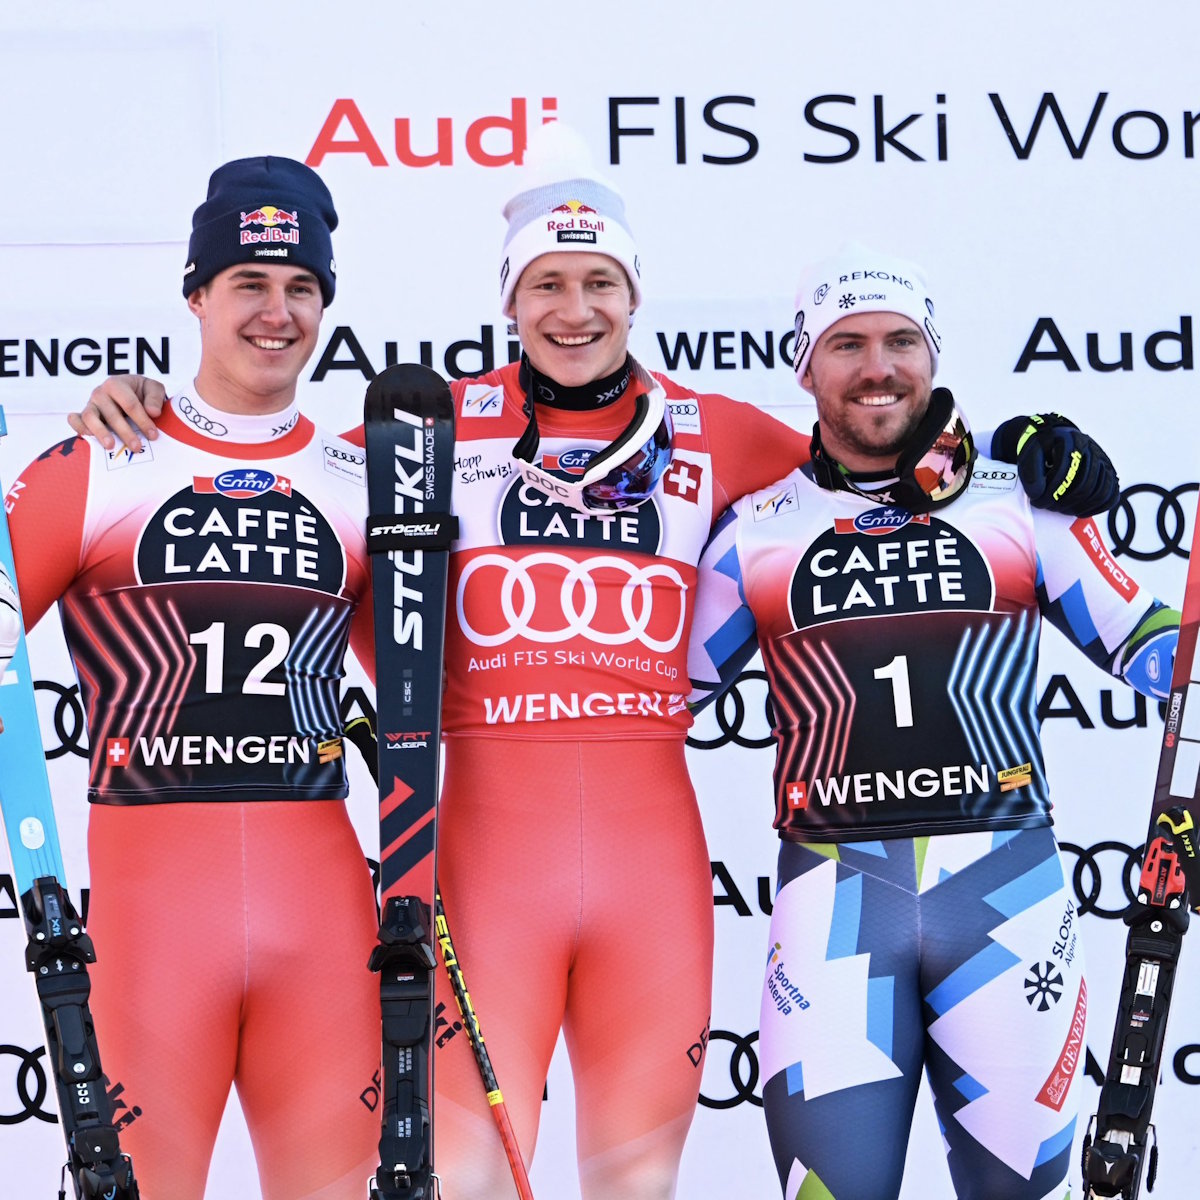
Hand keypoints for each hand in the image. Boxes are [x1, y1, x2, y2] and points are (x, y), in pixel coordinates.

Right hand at [67, 375, 166, 452]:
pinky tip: (88, 437)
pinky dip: (78, 427)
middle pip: (112, 414)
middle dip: (125, 432)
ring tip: (111, 446)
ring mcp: (90, 404)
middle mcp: (100, 393)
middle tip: (137, 447)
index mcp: (117, 384)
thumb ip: (155, 397)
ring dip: (101, 432)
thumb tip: (153, 412)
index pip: (130, 403)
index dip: (142, 420)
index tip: (153, 435)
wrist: (129, 393)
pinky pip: (75, 419)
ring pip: (90, 417)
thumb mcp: (153, 388)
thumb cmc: (142, 392)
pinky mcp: (83, 415)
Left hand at [991, 413, 1119, 516]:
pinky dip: (1096, 508)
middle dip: (1063, 501)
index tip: (1036, 501)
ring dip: (1078, 507)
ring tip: (1060, 509)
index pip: (1065, 472)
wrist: (1056, 438)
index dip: (1050, 491)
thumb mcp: (1029, 453)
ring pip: (1099, 492)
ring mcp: (1104, 463)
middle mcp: (1093, 450)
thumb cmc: (1041, 448)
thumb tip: (1037, 494)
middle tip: (1047, 506)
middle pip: (1084, 485)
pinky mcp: (1110, 474)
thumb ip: (1030, 472)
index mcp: (1072, 441)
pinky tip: (1078, 511)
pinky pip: (1110, 496)